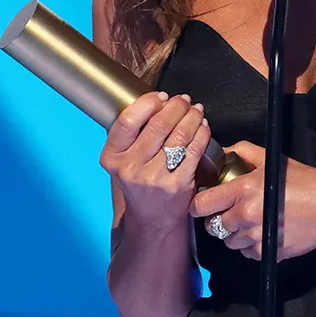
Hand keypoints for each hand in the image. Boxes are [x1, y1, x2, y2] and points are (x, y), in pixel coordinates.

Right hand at [101, 93, 211, 228]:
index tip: (161, 96)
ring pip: (178, 135)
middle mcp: (130, 168)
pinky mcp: (177, 184)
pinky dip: (202, 134)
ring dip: (191, 117)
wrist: (152, 220)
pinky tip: (203, 127)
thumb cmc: (140, 184)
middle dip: (176, 106)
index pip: (128, 121)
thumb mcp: (123, 161)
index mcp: (112, 158)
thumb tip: (156, 102)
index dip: (147, 103)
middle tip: (184, 101)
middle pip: (157, 125)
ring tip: (196, 111)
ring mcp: (154, 178)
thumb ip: (131, 135)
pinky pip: (194, 150)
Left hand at [188, 141, 315, 259]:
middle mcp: (246, 214)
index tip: (202, 203)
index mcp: (243, 189)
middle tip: (229, 211)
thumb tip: (224, 152)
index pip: (202, 204)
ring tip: (249, 221)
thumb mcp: (271, 159)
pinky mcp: (266, 252)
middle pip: (212, 225)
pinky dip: (250, 245)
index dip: (199, 204)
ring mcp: (256, 236)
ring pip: (228, 241)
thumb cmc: (306, 183)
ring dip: (233, 233)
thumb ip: (243, 152)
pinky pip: (246, 253)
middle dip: (217, 219)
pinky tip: (262, 232)